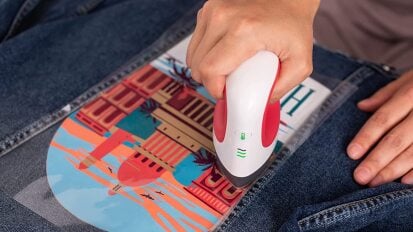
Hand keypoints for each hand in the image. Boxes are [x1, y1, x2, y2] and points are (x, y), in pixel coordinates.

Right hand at [186, 0, 318, 100]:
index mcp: (244, 31)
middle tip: (228, 82)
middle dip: (210, 81)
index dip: (214, 89)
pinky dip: (205, 53)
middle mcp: (223, 17)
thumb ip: (283, 87)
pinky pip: (196, 42)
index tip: (226, 93)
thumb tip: (262, 101)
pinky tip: (222, 53)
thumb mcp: (301, 62)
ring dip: (206, 67)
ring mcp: (213, 10)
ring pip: (193, 54)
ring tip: (226, 68)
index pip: (210, 70)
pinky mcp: (208, 8)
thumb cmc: (294, 24)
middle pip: (197, 65)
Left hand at [348, 70, 412, 186]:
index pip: (384, 118)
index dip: (367, 136)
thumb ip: (387, 94)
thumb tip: (362, 106)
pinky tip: (405, 181)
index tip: (351, 153)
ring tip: (375, 182)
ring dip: (394, 170)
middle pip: (397, 139)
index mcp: (412, 93)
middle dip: (377, 160)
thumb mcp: (410, 78)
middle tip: (360, 177)